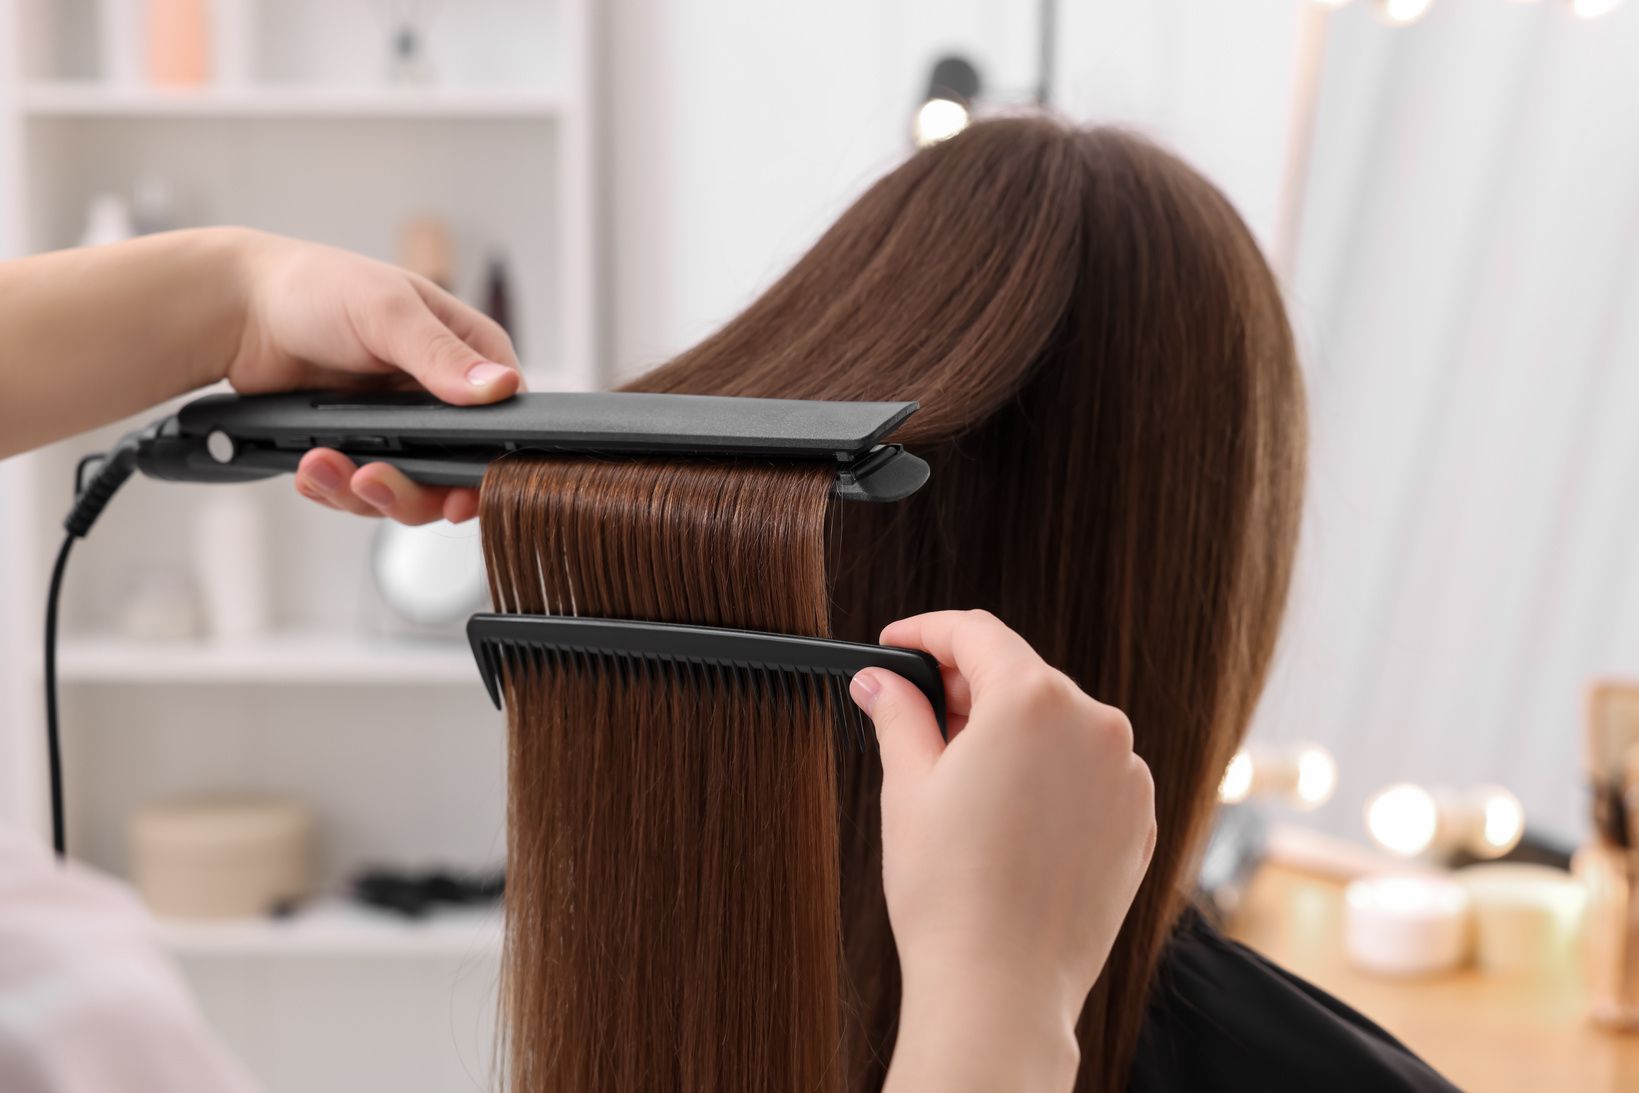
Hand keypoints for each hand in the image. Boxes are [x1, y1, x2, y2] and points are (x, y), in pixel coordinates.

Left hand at [228, 231, 521, 523]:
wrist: (239, 310)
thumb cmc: (315, 288)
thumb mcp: (386, 313)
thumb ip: (441, 355)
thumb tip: (500, 387)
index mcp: (466, 352)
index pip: (505, 420)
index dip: (488, 465)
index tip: (460, 492)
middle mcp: (441, 395)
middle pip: (456, 472)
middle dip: (412, 489)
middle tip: (372, 481)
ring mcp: (402, 426)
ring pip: (408, 490)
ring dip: (362, 492)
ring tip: (322, 466)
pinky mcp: (362, 447)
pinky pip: (362, 492)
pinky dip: (333, 489)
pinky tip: (311, 467)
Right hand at [850, 609, 1156, 1092]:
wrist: (1001, 988)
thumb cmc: (950, 892)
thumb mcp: (907, 786)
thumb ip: (898, 714)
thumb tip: (882, 681)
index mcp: (1032, 700)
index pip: (976, 633)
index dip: (927, 632)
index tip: (899, 644)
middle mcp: (1094, 723)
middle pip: (1020, 677)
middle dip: (966, 689)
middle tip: (916, 716)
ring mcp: (1126, 773)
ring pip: (1058, 726)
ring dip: (1012, 734)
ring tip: (963, 781)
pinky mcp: (1140, 819)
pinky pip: (1090, 772)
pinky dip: (1051, 776)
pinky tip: (1010, 816)